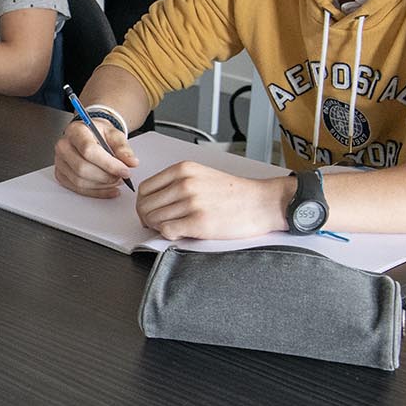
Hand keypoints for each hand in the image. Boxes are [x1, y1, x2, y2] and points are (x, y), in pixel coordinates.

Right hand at [52, 118, 135, 196]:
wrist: (88, 134)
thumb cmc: (99, 133)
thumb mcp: (114, 134)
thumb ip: (123, 148)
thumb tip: (132, 162)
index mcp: (76, 131)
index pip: (89, 150)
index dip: (109, 164)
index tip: (125, 171)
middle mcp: (63, 146)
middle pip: (82, 168)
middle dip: (106, 177)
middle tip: (122, 177)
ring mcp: (60, 162)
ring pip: (80, 181)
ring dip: (102, 185)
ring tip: (117, 181)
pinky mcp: (61, 174)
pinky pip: (77, 189)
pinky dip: (96, 192)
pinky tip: (110, 189)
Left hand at [136, 162, 288, 239]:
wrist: (262, 203)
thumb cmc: (235, 193)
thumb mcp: (202, 175)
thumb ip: (176, 183)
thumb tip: (152, 201)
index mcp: (183, 169)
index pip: (145, 189)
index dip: (143, 204)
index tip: (149, 212)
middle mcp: (185, 184)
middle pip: (145, 206)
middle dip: (148, 219)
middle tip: (159, 225)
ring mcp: (191, 203)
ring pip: (154, 220)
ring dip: (160, 228)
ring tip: (175, 228)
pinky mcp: (199, 222)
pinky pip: (167, 231)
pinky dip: (169, 235)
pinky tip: (181, 233)